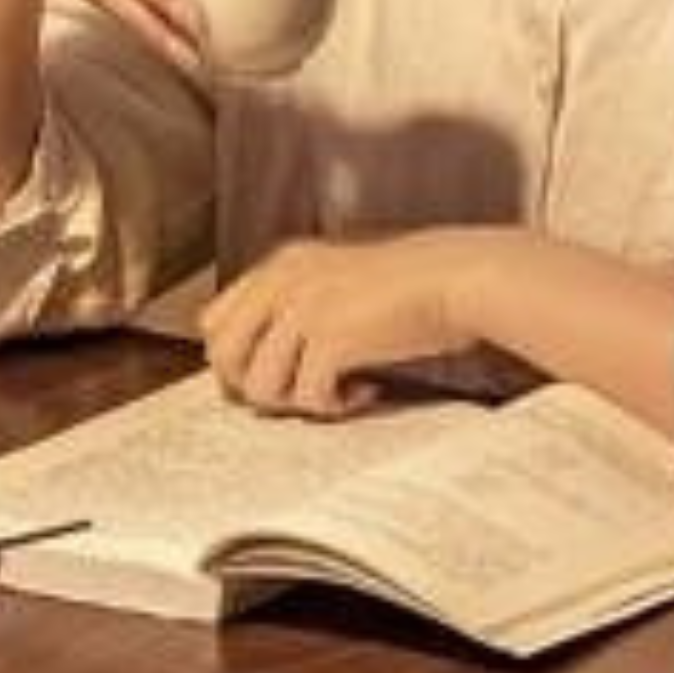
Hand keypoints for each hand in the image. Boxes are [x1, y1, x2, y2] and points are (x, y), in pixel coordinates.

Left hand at [201, 230, 493, 416]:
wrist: (459, 278)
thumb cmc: (412, 286)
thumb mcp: (340, 281)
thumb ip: (297, 308)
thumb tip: (260, 370)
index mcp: (283, 265)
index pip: (215, 322)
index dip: (234, 360)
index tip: (269, 378)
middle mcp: (284, 282)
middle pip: (224, 356)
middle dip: (252, 387)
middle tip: (294, 395)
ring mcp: (304, 309)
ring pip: (260, 385)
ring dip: (295, 402)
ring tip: (334, 394)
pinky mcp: (330, 338)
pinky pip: (307, 397)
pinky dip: (334, 407)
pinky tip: (366, 393)